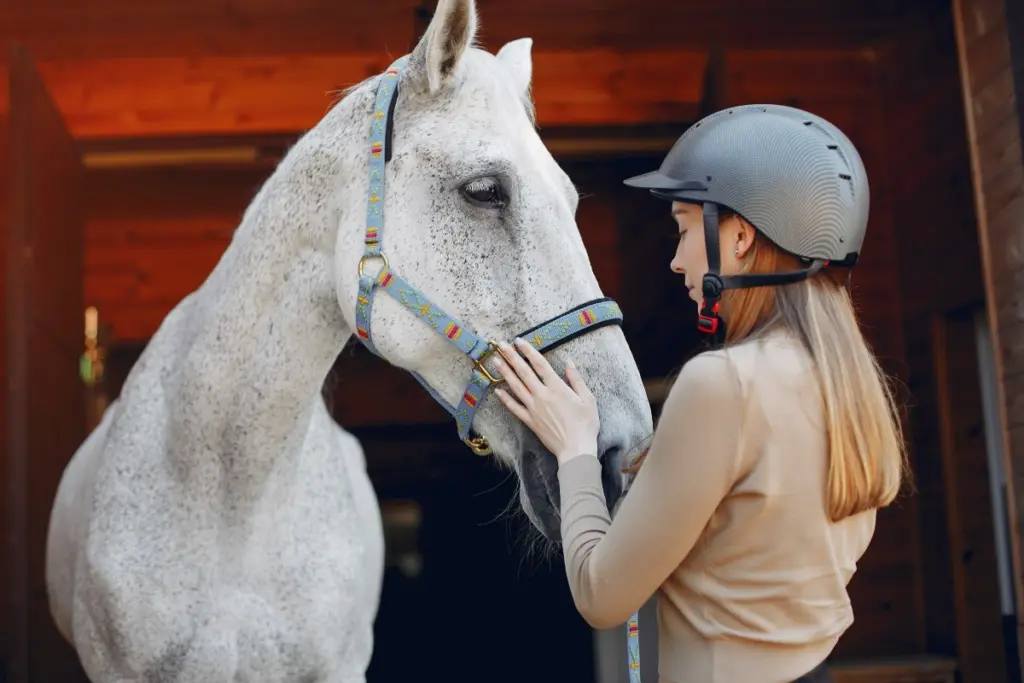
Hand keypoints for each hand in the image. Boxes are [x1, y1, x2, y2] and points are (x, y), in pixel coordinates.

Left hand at [491, 338, 599, 464]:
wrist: (575, 449)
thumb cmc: (585, 424)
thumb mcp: (588, 399)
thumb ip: (576, 380)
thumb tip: (569, 363)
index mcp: (557, 387)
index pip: (539, 364)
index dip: (528, 351)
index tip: (519, 341)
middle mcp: (542, 395)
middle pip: (523, 372)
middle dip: (511, 357)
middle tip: (501, 345)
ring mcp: (533, 408)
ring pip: (516, 387)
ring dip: (505, 372)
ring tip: (495, 361)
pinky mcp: (530, 421)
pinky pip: (514, 408)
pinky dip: (506, 399)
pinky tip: (498, 391)